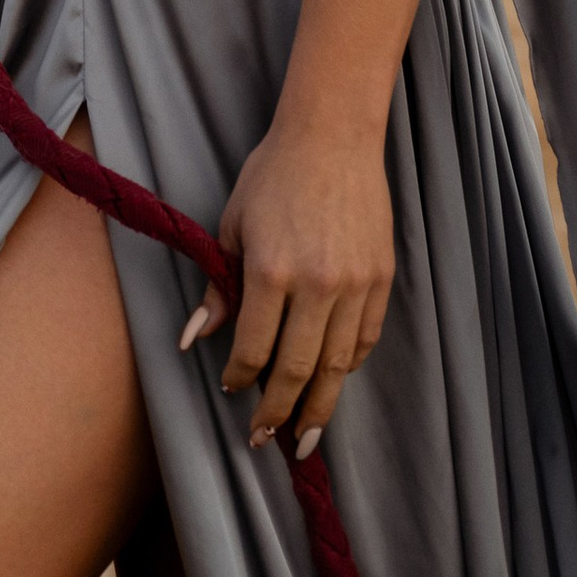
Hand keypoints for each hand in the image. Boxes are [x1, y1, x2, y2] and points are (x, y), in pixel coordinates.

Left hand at [177, 115, 394, 457]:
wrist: (333, 136)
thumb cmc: (273, 175)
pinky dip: (349, 365)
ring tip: (307, 436)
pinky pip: (366, 339)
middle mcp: (317, 284)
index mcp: (271, 270)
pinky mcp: (382, 279)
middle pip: (298, 370)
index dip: (241, 378)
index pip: (253, 347)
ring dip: (321, 406)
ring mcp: (355, 284)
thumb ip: (220, 287)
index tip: (234, 391)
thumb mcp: (233, 224)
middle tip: (267, 440)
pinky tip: (335, 380)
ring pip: (337, 365)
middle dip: (280, 411)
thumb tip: (194, 339)